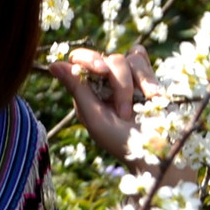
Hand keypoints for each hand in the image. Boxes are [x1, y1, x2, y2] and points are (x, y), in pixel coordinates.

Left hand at [50, 45, 196, 209]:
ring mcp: (128, 76)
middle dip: (119, 84)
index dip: (89, 58)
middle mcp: (105, 80)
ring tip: (138, 112)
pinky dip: (149, 76)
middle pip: (110, 59)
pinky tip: (152, 95)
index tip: (101, 70)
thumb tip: (53, 64)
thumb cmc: (121, 141)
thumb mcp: (96, 119)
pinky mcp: (148, 76)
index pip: (80, 59)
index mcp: (87, 90)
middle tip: (124, 112)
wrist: (156, 152)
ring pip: (129, 59)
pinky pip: (144, 59)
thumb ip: (78, 90)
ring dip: (137, 85)